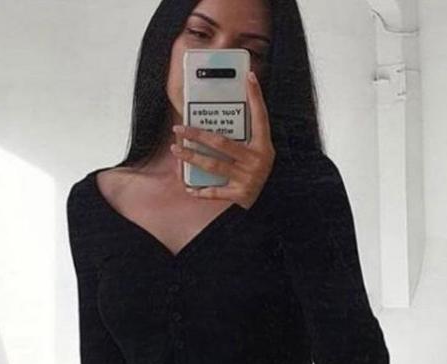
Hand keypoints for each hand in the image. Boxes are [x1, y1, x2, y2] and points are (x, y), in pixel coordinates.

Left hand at [170, 71, 275, 209]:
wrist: (269, 203)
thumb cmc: (258, 173)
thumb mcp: (259, 153)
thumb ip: (246, 136)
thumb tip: (222, 118)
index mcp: (263, 146)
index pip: (260, 117)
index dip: (256, 97)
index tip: (249, 77)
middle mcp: (257, 160)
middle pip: (222, 142)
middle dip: (197, 134)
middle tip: (180, 129)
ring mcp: (247, 178)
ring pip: (213, 164)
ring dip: (192, 157)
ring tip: (177, 150)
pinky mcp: (240, 194)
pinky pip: (215, 192)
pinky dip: (201, 191)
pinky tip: (189, 188)